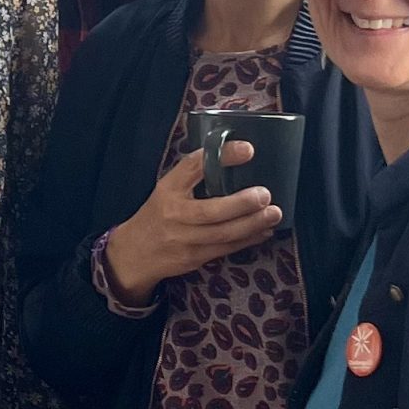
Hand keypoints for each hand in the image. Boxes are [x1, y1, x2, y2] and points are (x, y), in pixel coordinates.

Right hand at [103, 140, 282, 303]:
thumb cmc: (158, 215)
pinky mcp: (193, 258)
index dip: (222, 156)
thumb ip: (195, 176)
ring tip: (274, 214)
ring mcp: (183, 240)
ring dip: (252, 224)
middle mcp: (174, 214)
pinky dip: (248, 240)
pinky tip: (263, 231)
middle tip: (265, 195)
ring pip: (223, 234)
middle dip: (242, 204)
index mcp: (168, 189)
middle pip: (211, 211)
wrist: (134, 253)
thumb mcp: (168, 189)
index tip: (248, 149)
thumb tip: (236, 156)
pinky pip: (225, 249)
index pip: (193, 167)